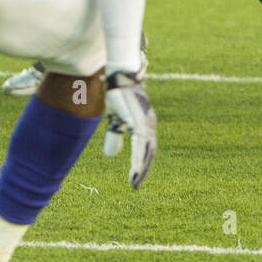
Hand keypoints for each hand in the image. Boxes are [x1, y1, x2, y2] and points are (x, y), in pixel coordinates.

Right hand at [104, 67, 156, 188]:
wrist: (119, 76)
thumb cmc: (118, 95)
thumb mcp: (115, 119)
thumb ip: (115, 135)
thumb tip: (111, 155)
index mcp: (144, 125)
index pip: (146, 149)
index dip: (141, 163)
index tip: (135, 179)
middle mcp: (149, 125)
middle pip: (149, 152)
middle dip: (143, 169)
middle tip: (135, 185)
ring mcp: (146, 123)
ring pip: (146, 150)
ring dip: (141, 167)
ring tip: (135, 182)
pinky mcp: (139, 121)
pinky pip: (141, 144)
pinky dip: (139, 157)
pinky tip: (135, 168)